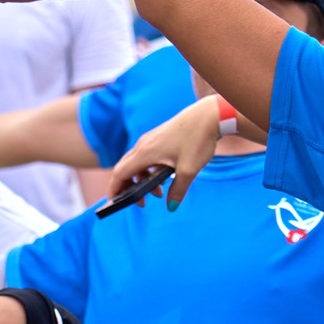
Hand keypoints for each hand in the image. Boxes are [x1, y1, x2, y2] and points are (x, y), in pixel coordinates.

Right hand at [106, 95, 223, 211]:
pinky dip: (149, 170)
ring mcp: (150, 139)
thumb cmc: (197, 140)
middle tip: (142, 202)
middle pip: (125, 169)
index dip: (115, 189)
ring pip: (137, 163)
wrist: (208, 116)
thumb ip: (177, 191)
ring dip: (142, 180)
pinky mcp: (159, 137)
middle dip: (129, 188)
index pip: (120, 173)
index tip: (115, 203)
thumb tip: (171, 207)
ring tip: (159, 193)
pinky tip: (164, 177)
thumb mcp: (188, 170)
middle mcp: (143, 145)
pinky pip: (146, 156)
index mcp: (145, 153)